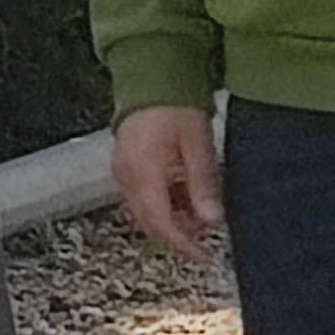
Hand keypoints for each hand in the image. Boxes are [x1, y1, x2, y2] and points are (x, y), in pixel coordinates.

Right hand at [112, 102, 225, 261]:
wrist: (152, 78)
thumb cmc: (174, 105)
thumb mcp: (198, 145)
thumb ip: (203, 185)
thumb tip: (212, 220)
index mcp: (143, 172)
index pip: (160, 223)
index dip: (183, 245)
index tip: (204, 257)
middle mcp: (126, 176)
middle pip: (150, 223)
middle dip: (179, 235)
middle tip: (206, 239)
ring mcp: (123, 172)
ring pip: (146, 213)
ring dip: (173, 220)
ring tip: (201, 210)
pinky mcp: (126, 167)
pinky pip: (143, 198)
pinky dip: (165, 204)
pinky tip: (186, 195)